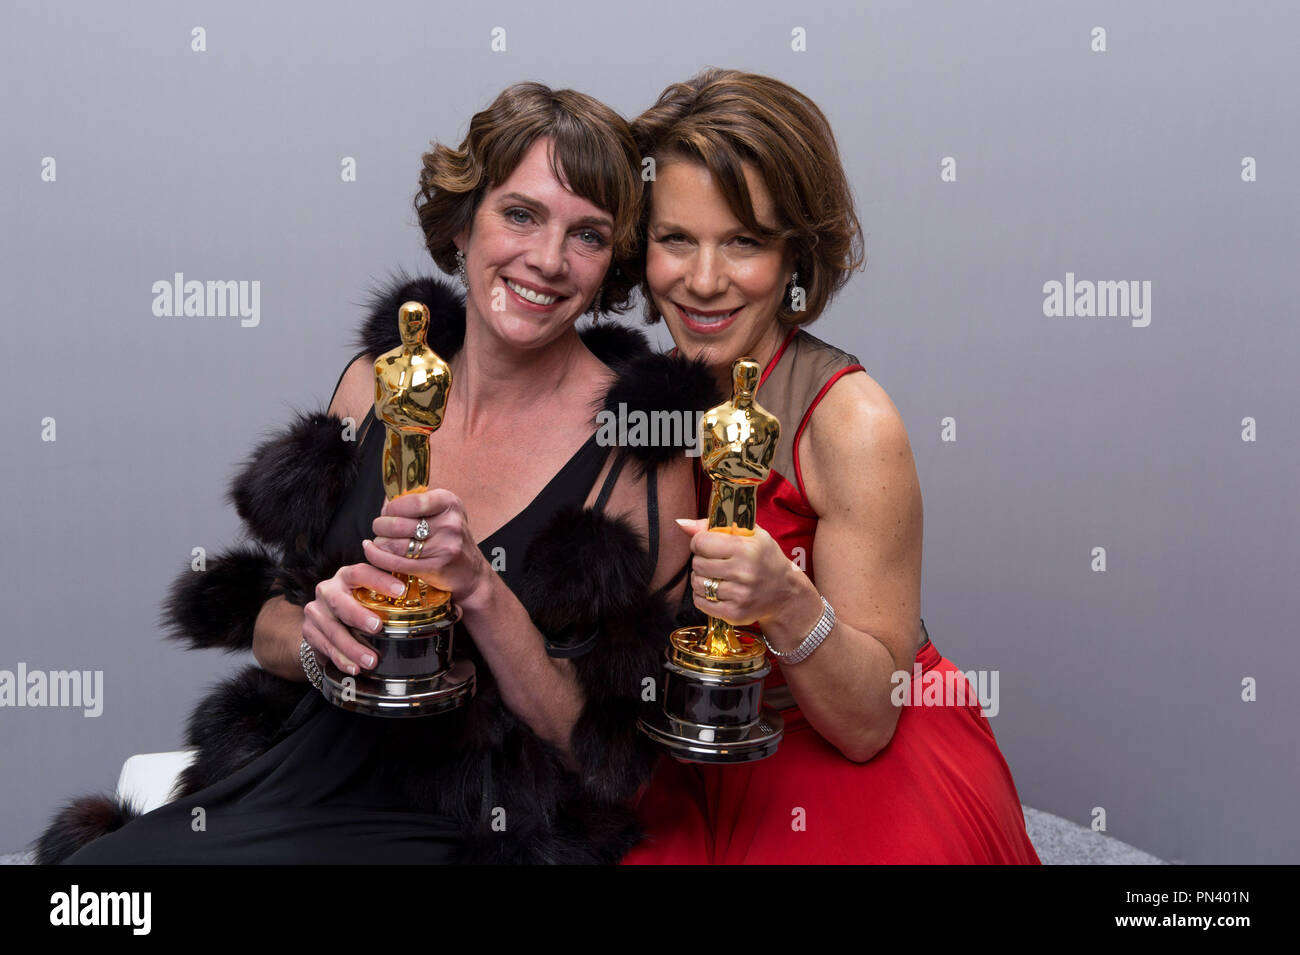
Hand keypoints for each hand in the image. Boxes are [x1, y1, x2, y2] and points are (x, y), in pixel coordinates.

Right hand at [302, 562, 408, 674]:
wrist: (323, 622)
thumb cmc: (358, 605)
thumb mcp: (370, 595)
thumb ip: (390, 596)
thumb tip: (433, 599)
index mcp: (347, 576)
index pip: (361, 572)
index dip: (380, 580)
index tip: (400, 591)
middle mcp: (328, 590)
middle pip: (340, 601)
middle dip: (358, 615)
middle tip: (377, 627)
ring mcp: (316, 610)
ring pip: (332, 629)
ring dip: (352, 646)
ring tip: (371, 660)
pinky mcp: (309, 630)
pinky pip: (324, 646)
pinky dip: (341, 659)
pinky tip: (354, 668)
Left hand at [362, 489, 491, 603]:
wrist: (471, 573)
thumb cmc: (451, 540)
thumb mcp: (443, 514)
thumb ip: (416, 504)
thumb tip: (385, 500)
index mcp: (449, 503)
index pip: (410, 501)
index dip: (391, 508)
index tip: (387, 512)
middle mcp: (449, 523)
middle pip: (397, 524)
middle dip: (380, 526)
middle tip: (380, 529)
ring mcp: (444, 546)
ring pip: (394, 544)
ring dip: (379, 543)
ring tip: (381, 542)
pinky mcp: (435, 567)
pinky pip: (396, 562)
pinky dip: (378, 557)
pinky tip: (373, 551)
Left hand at [678, 517, 806, 627]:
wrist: (785, 593)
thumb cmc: (764, 558)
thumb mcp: (749, 534)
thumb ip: (713, 525)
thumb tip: (681, 523)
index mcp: (746, 548)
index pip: (701, 542)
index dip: (699, 542)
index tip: (707, 545)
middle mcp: (743, 572)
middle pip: (697, 564)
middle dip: (701, 561)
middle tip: (715, 562)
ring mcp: (739, 595)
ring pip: (697, 584)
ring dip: (701, 579)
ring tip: (716, 576)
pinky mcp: (734, 613)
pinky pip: (700, 602)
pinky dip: (703, 596)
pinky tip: (716, 591)